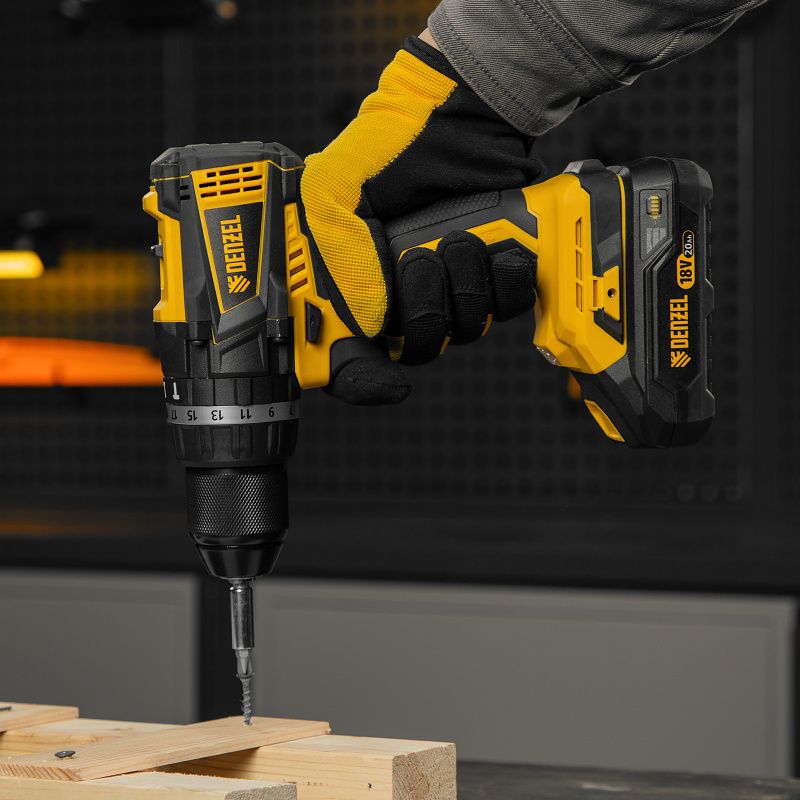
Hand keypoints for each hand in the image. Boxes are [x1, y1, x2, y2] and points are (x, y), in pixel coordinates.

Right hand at [300, 36, 539, 403]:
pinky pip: (506, 307)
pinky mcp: (489, 272)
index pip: (350, 357)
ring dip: (464, 287)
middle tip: (419, 258)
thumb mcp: (330, 188)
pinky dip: (505, 282)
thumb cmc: (392, 143)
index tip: (387, 379)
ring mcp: (446, 283)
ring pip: (463, 330)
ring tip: (458, 236)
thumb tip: (369, 320)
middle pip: (417, 349)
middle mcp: (398, 292)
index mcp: (351, 283)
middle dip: (425, 310)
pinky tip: (495, 247)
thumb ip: (337, 255)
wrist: (463, 111)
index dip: (364, 379)